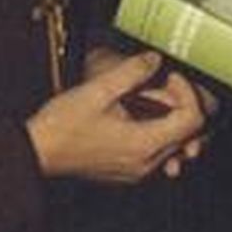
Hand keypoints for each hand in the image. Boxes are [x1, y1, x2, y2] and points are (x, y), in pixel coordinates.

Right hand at [25, 50, 207, 183]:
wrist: (38, 151)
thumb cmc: (63, 125)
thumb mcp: (98, 89)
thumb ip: (132, 72)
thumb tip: (155, 59)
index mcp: (144, 144)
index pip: (193, 119)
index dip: (187, 92)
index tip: (169, 76)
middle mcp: (146, 163)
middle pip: (187, 132)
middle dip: (179, 102)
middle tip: (158, 82)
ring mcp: (138, 171)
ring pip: (174, 142)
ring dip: (168, 117)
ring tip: (146, 96)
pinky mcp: (129, 171)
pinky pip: (157, 152)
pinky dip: (156, 130)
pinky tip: (136, 114)